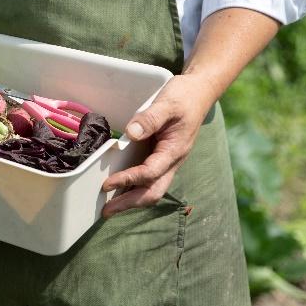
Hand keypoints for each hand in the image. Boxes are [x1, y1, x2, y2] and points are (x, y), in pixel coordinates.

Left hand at [100, 74, 214, 217]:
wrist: (199, 94)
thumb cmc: (184, 99)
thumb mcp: (166, 104)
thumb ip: (149, 119)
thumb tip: (131, 133)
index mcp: (174, 151)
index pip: (150, 173)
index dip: (128, 180)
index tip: (107, 184)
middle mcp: (172, 161)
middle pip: (153, 192)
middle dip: (130, 204)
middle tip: (106, 211)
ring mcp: (167, 161)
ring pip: (152, 189)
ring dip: (131, 200)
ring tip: (110, 206)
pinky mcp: (161, 157)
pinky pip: (149, 178)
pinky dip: (134, 187)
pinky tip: (120, 189)